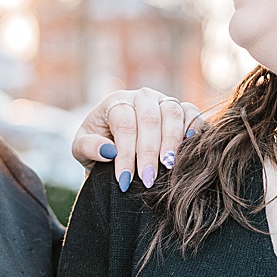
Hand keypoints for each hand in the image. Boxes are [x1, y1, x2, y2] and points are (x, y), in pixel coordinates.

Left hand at [72, 88, 201, 190]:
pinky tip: (190, 147)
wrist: (116, 145)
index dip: (125, 153)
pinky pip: (192, 113)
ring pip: (172, 113)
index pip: (124, 124)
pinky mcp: (182, 109)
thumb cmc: (97, 146)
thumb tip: (108, 151)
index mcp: (116, 102)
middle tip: (148, 179)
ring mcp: (164, 101)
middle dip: (148, 152)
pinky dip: (194, 127)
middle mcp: (142, 97)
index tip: (124, 179)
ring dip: (172, 142)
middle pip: (149, 119)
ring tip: (169, 167)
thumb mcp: (82, 149)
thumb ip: (88, 147)